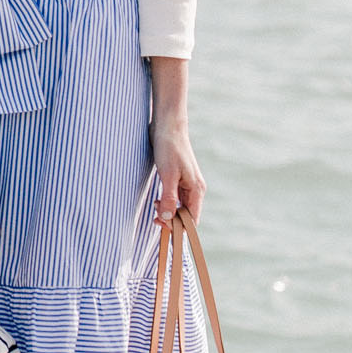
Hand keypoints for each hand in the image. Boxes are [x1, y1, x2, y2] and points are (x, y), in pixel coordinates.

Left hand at [148, 55, 205, 224]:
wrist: (166, 125)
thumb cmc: (169, 148)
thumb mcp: (167, 174)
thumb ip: (169, 198)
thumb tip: (168, 219)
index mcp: (196, 190)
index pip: (192, 220)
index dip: (179, 228)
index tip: (162, 227)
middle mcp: (194, 189)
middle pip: (186, 215)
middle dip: (172, 220)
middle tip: (155, 218)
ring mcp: (186, 184)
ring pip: (179, 207)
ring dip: (168, 211)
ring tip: (155, 207)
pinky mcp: (177, 178)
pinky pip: (175, 198)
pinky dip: (166, 202)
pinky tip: (157, 200)